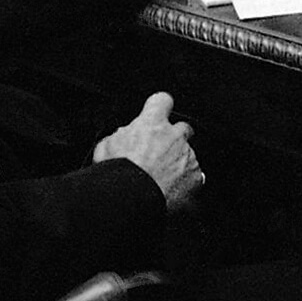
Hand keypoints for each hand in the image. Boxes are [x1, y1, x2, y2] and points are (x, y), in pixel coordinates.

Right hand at [94, 91, 203, 208]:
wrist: (132, 199)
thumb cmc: (117, 174)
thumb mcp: (106, 147)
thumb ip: (119, 137)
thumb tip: (123, 137)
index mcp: (151, 124)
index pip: (162, 101)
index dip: (160, 107)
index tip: (157, 113)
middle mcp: (174, 137)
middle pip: (183, 128)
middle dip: (174, 138)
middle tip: (160, 153)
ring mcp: (188, 156)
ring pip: (188, 155)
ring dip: (178, 164)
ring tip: (160, 180)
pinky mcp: (195, 177)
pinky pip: (195, 177)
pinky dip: (186, 183)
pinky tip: (171, 192)